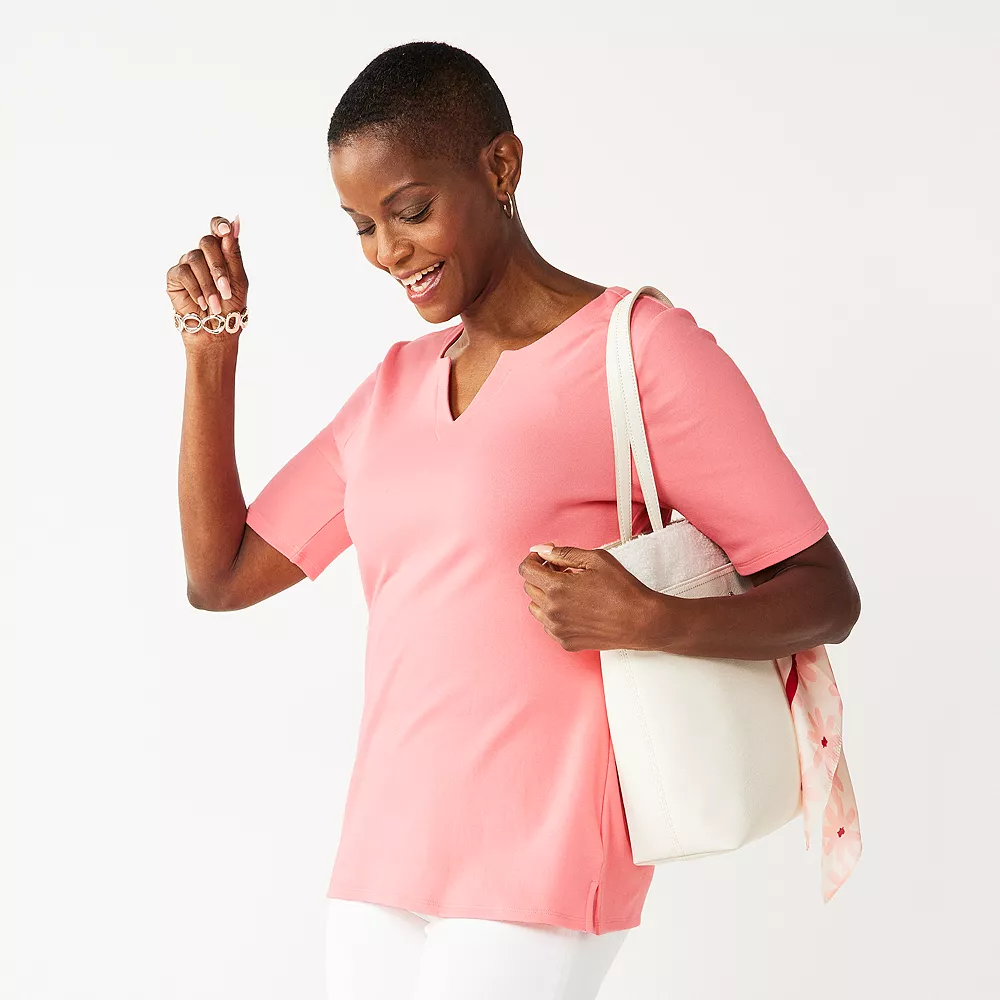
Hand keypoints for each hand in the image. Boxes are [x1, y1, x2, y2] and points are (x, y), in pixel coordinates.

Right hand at [166, 215, 247, 345]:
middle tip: (226, 291)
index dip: (218, 224)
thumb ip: (233, 252)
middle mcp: (203, 254)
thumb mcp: (238, 279)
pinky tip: (202, 303)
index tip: (224, 229)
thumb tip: (235, 222)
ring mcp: (187, 263)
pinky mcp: (175, 276)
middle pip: (207, 242)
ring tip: (215, 304)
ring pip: (195, 259)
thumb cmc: (230, 305)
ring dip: (209, 284)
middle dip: (219, 268)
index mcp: (221, 252)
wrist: (217, 329)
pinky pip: (184, 273)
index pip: (217, 228)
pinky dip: (196, 289)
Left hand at [517, 543, 661, 651]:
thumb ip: (563, 553)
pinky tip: (575, 607)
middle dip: (542, 575)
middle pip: (529, 587)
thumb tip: (541, 549)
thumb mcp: (595, 559)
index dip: (534, 559)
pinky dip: (555, 614)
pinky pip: (548, 625)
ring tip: (570, 590)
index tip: (544, 558)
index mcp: (556, 587)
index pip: (525, 569)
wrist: (641, 621)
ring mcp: (557, 629)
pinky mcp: (565, 642)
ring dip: (546, 595)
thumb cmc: (623, 590)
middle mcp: (552, 611)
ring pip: (536, 607)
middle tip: (563, 571)